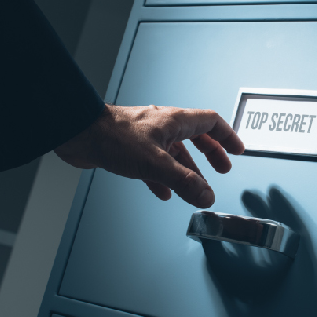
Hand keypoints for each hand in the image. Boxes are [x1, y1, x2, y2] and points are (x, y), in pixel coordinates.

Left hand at [55, 104, 244, 207]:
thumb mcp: (156, 163)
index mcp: (174, 121)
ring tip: (195, 187)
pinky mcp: (130, 150)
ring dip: (188, 170)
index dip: (227, 137)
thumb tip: (207, 195)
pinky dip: (163, 178)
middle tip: (222, 168)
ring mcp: (147, 137)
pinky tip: (164, 192)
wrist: (79, 134)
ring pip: (175, 153)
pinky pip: (155, 164)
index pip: (211, 123)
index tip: (238, 150)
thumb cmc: (113, 137)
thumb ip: (184, 181)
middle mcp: (162, 126)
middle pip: (196, 137)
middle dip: (211, 154)